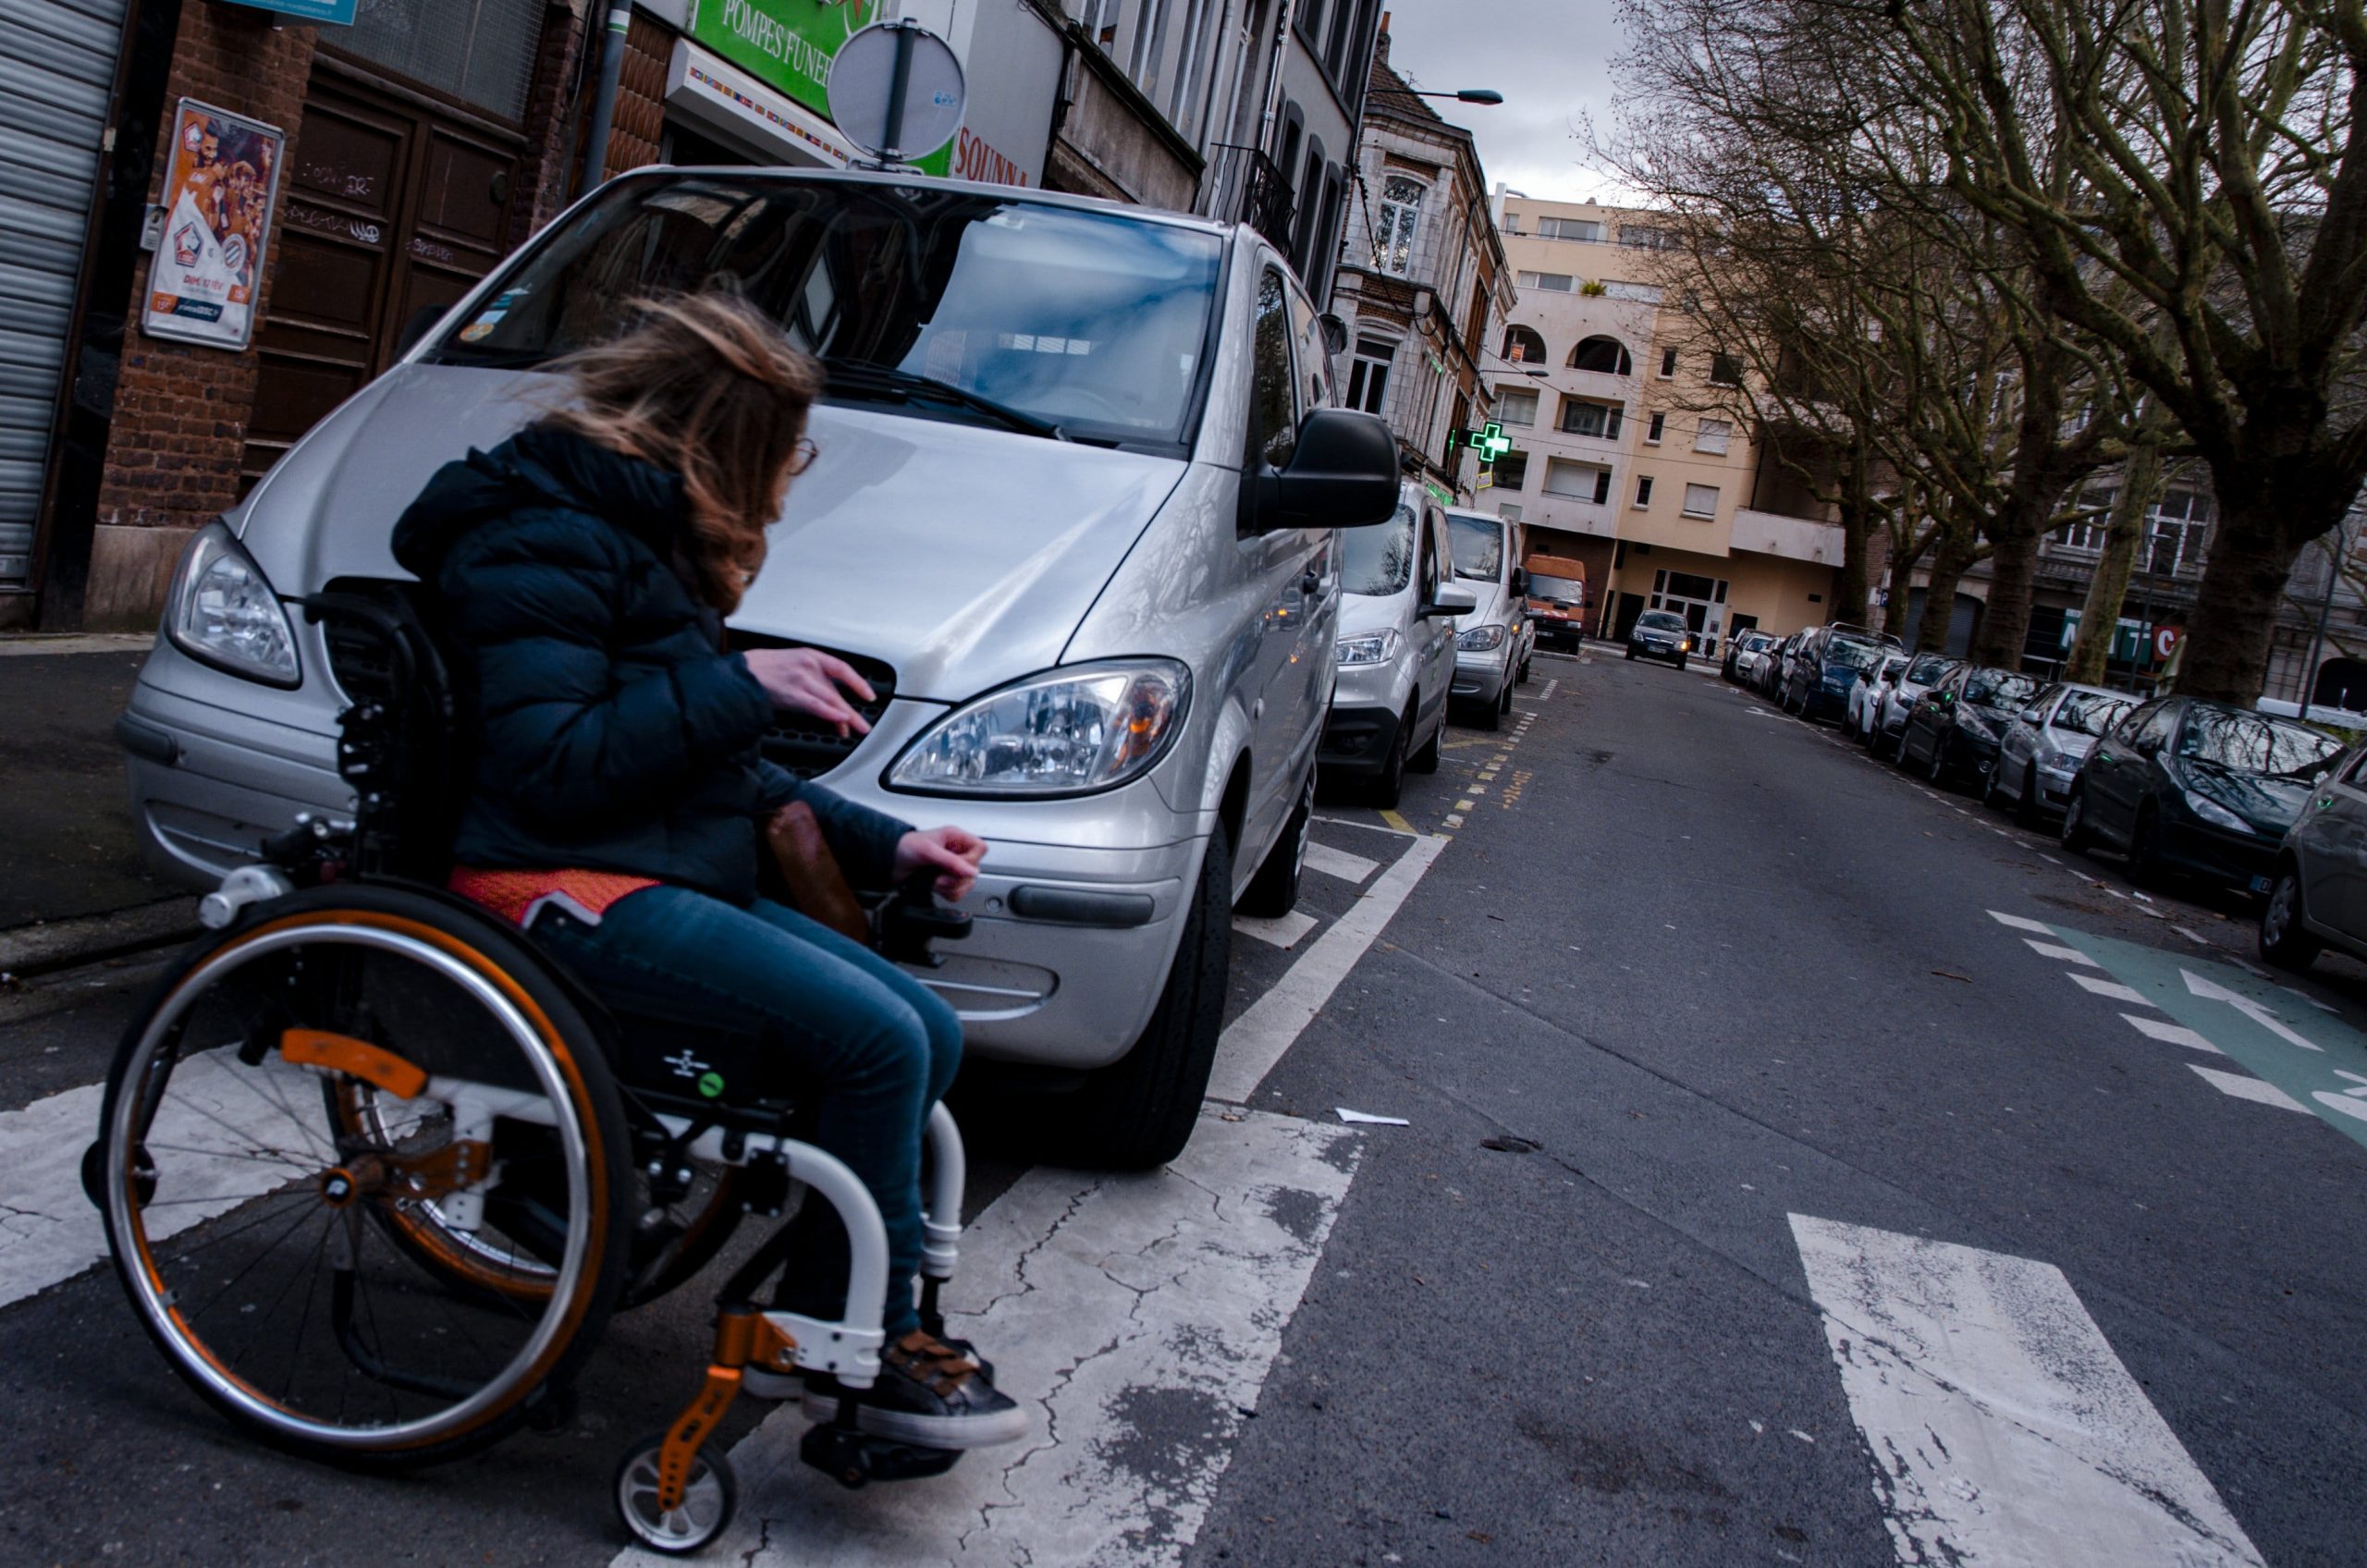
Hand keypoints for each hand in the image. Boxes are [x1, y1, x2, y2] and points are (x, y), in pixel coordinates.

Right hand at [743, 648, 875, 736]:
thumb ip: (808, 677)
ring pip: (830, 700)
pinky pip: (816, 705)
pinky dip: (830, 713)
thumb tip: (824, 697)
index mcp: (809, 656)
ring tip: (856, 729)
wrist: (740, 673)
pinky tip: (840, 720)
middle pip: (837, 691)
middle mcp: (808, 666)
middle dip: (852, 710)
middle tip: (862, 725)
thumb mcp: (789, 663)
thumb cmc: (760, 669)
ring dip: (846, 717)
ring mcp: (801, 680)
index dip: (858, 682)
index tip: (868, 694)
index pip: (842, 668)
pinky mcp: (791, 694)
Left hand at [894, 826, 986, 901]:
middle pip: (974, 870)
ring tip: (935, 881)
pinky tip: (935, 887)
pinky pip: (957, 893)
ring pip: (967, 884)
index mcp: (955, 838)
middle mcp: (955, 852)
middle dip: (956, 878)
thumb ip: (951, 861)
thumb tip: (972, 871)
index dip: (972, 860)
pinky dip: (947, 894)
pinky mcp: (944, 881)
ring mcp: (950, 868)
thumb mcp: (928, 850)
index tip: (956, 866)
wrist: (887, 862)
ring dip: (950, 887)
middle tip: (940, 876)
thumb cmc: (903, 847)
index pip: (980, 848)